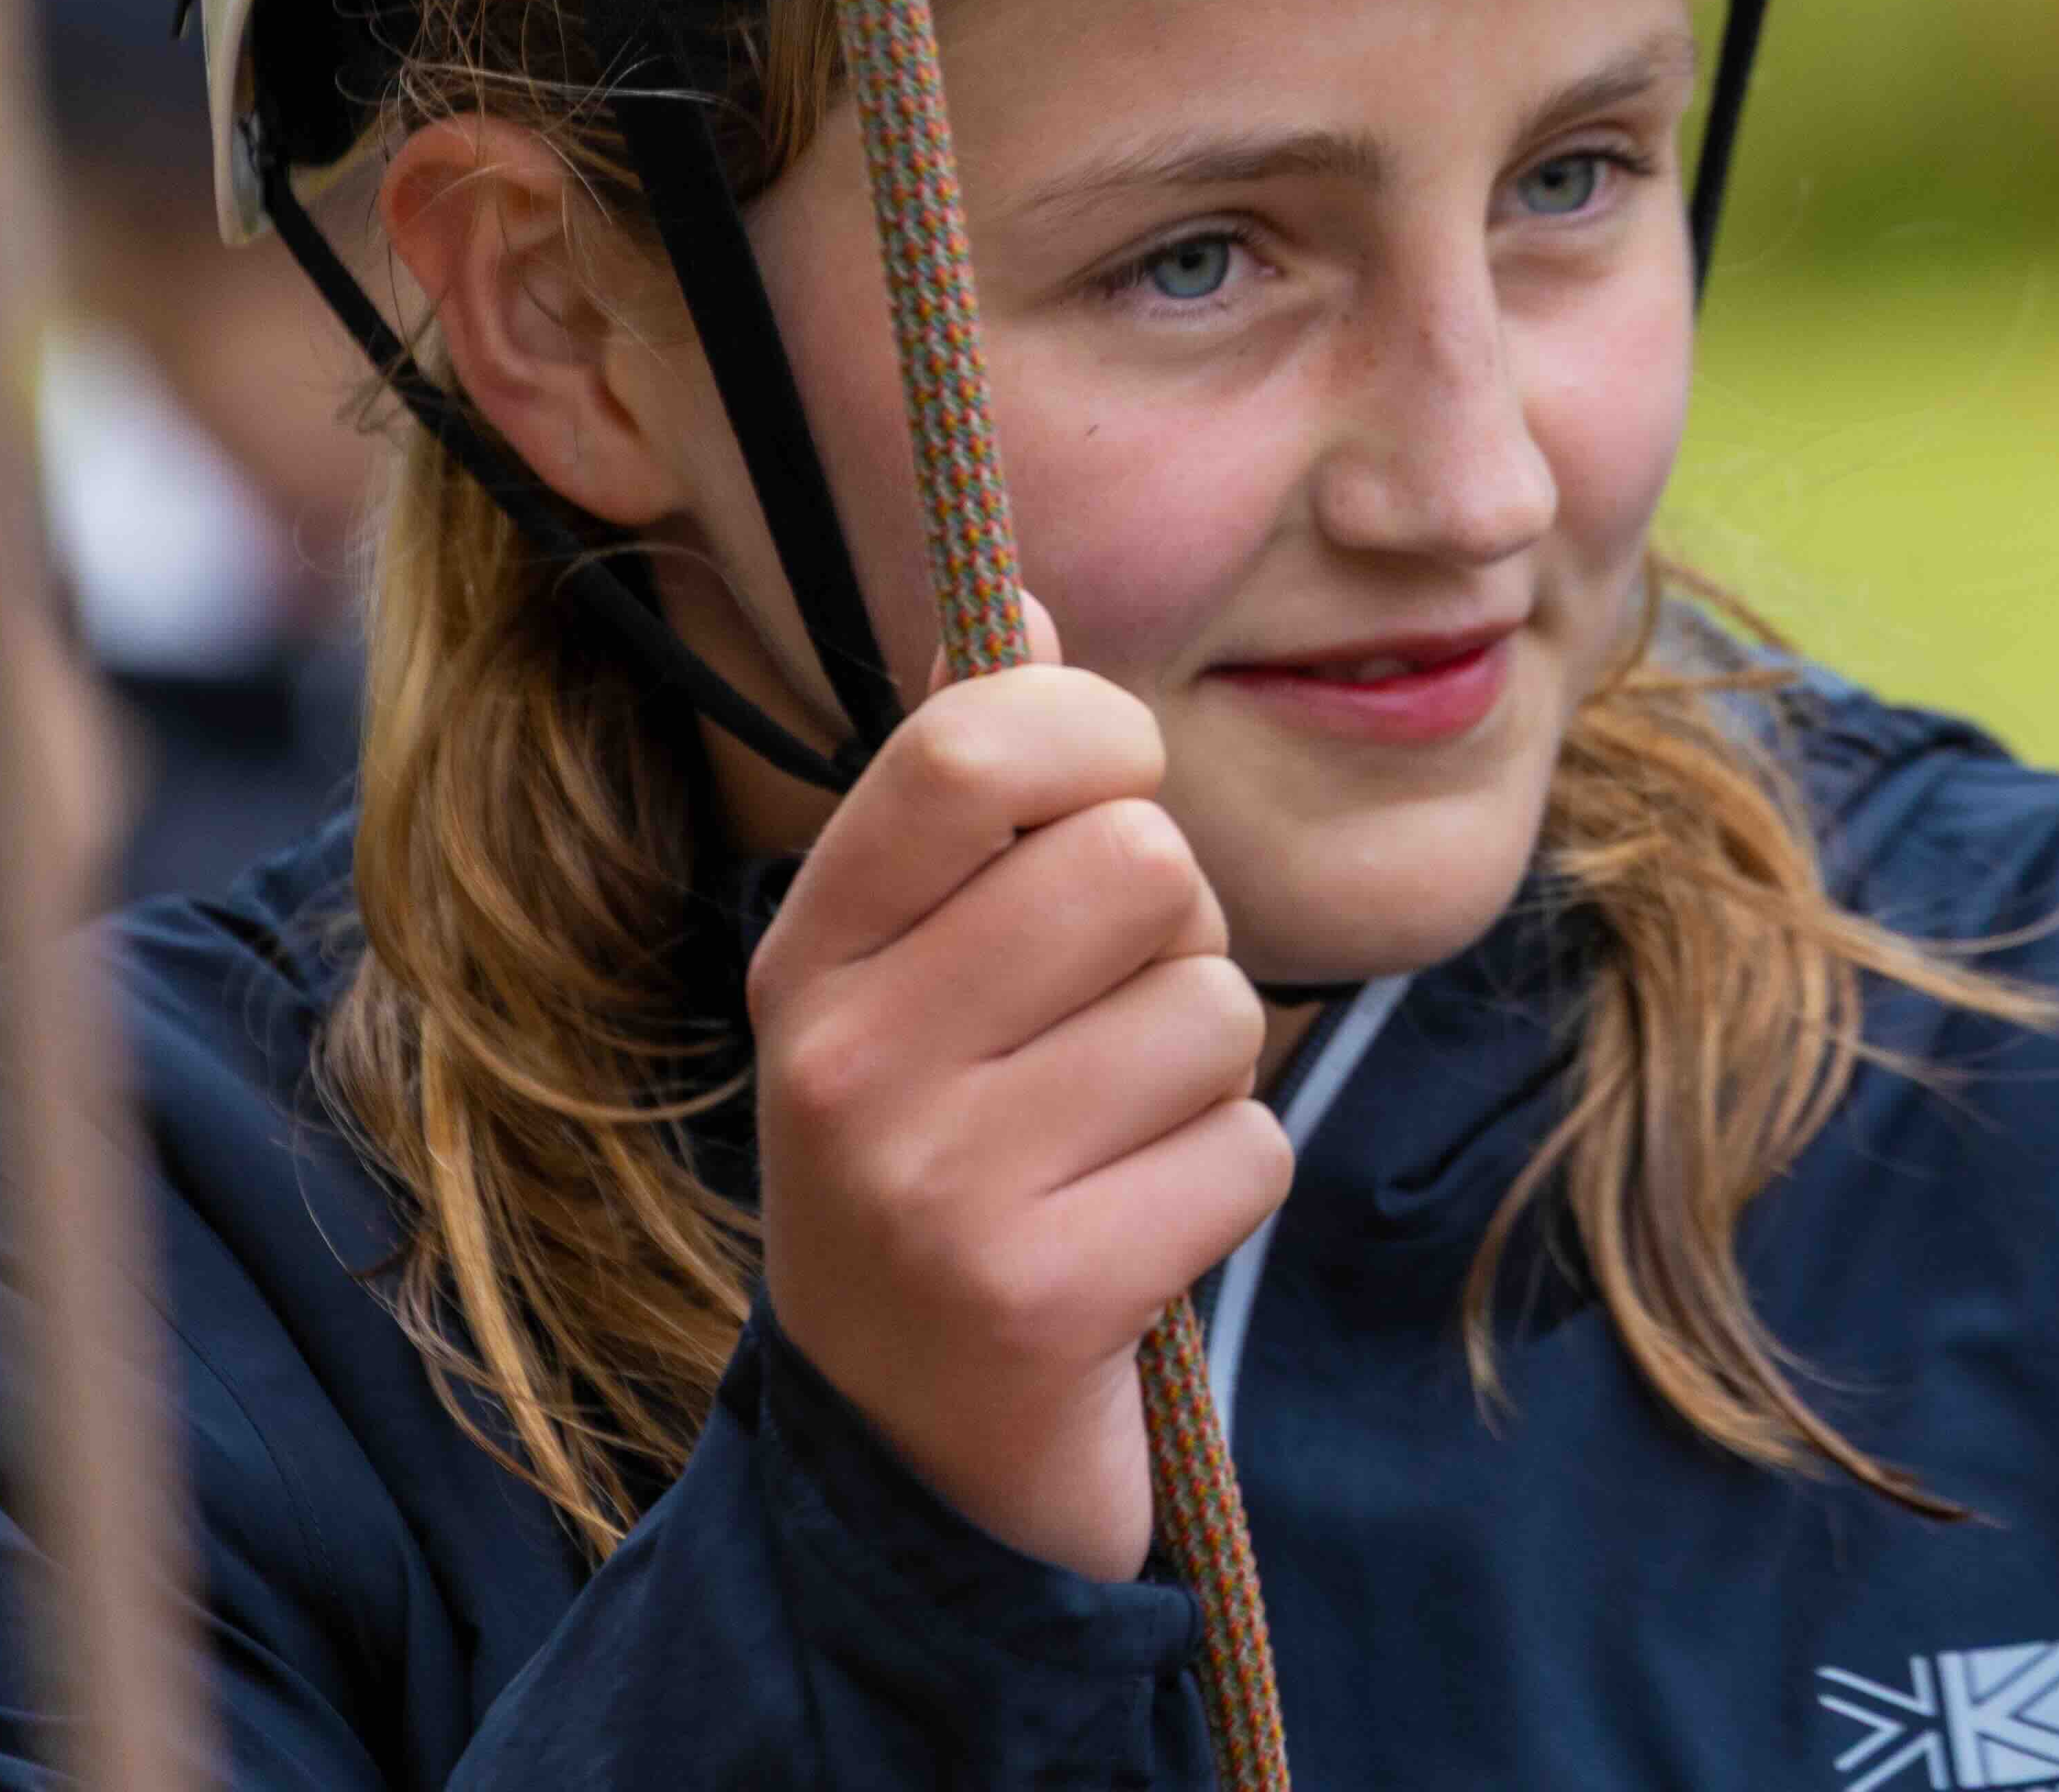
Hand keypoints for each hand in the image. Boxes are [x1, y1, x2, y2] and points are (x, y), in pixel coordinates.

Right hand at [749, 599, 1290, 1580]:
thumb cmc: (948, 1160)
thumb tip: (1019, 596)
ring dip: (1205, 1076)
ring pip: (1215, 1007)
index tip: (1105, 800)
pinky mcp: (1042, 1302)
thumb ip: (966, 786)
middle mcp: (844, 1061)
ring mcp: (933, 1188)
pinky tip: (1134, 1239)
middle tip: (1102, 1027)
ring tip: (1110, 1143)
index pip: (972, 739)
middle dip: (1173, 939)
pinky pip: (1249, 1149)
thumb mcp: (914, 975)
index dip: (1096, 740)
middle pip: (1140, 864)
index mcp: (810, 954)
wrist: (913, 1463)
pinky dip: (1223, 1190)